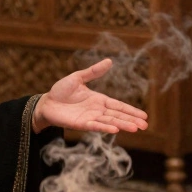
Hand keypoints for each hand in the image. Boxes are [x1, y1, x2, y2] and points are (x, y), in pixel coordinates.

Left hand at [31, 59, 148, 133]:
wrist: (46, 102)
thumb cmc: (61, 91)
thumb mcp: (78, 78)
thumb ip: (93, 72)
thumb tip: (109, 61)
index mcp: (99, 100)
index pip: (118, 105)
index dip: (131, 110)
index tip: (144, 116)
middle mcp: (97, 110)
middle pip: (117, 115)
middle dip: (131, 120)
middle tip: (145, 126)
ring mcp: (90, 118)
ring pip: (110, 122)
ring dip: (122, 125)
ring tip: (135, 128)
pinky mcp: (81, 124)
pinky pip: (95, 126)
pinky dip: (105, 128)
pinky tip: (115, 130)